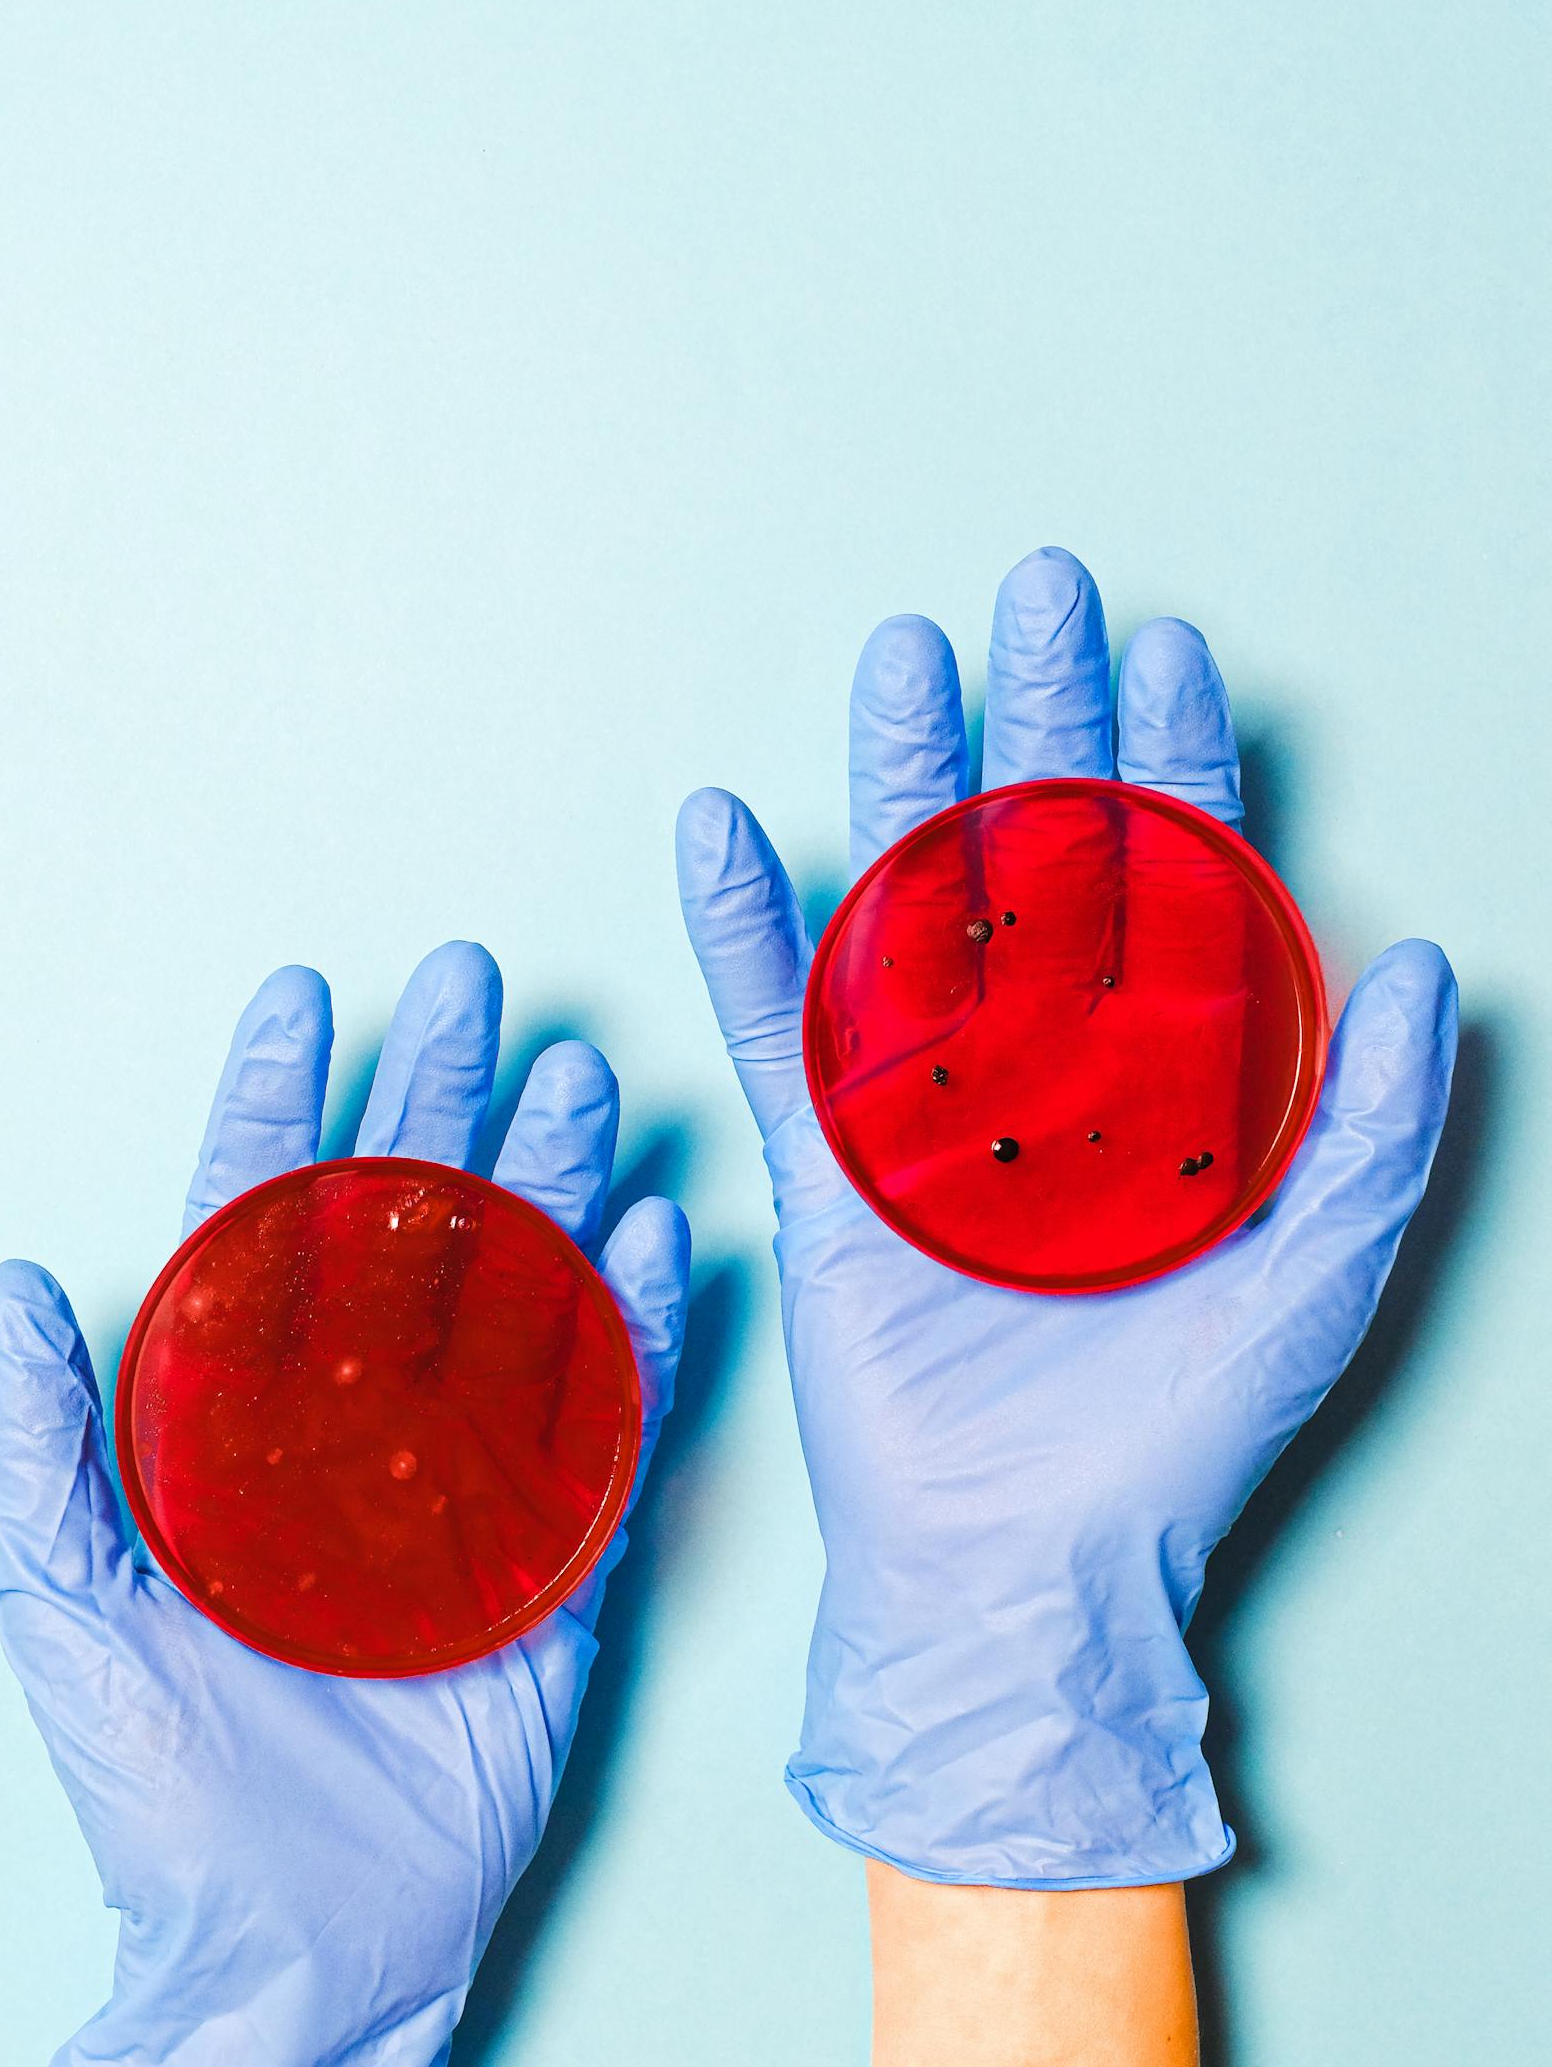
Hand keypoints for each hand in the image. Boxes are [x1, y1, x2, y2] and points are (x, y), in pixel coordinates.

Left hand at [0, 944, 688, 2065]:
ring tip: (580, 1078)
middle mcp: (363, 1418)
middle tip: (476, 984)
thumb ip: (38, 1444)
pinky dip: (635, 1322)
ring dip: (551, 1181)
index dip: (281, 1102)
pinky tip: (654, 1229)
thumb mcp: (66, 1605)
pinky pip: (607, 1415)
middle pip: (408, 1226)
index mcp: (247, 1415)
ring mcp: (469, 1473)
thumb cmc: (165, 1786)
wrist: (297, 1944)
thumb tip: (9, 1284)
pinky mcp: (559, 1548)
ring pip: (518, 1290)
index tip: (302, 996)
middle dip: (439, 1098)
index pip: (262, 1223)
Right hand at [676, 547, 1454, 1885]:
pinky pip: (778, 1021)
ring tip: (898, 658)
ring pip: (911, 900)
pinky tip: (722, 825)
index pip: (1174, 878)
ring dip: (899, 776)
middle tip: (1038, 588)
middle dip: (1042, 713)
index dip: (1175, 759)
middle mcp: (1044, 1060)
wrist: (1033, 1569)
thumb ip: (1384, 1120)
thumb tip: (1435, 959)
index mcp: (1163, 1073)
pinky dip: (744, 926)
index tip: (1171, 647)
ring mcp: (929, 1099)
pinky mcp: (830, 1158)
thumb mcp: (1320, 1272)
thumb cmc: (1182, 1434)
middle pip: (1039, 850)